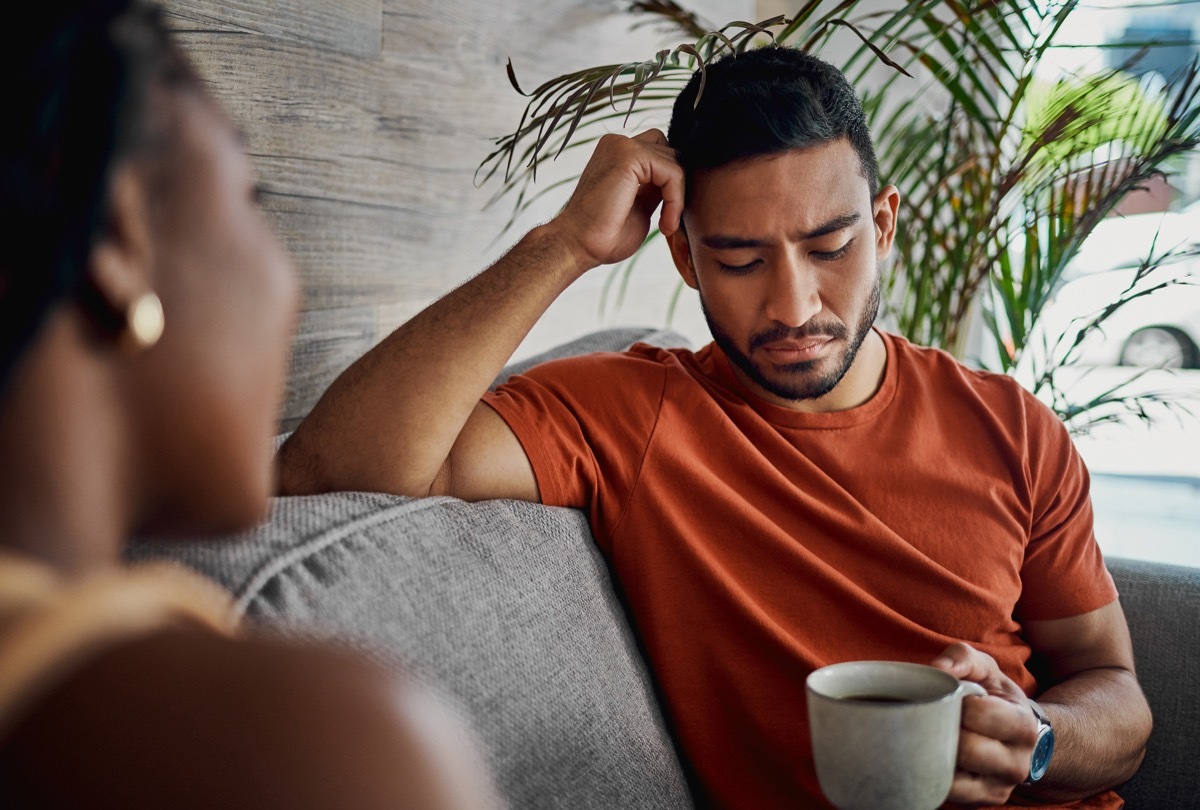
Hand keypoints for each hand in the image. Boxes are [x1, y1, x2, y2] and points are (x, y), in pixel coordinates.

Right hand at [549, 129, 684, 271]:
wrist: (578, 245)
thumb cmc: (603, 234)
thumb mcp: (640, 206)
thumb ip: (656, 189)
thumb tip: (679, 182)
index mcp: (617, 153)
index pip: (661, 154)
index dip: (670, 185)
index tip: (666, 219)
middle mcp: (618, 144)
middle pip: (671, 152)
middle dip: (676, 187)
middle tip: (669, 221)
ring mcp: (622, 146)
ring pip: (675, 161)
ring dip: (677, 196)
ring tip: (666, 225)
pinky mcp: (630, 156)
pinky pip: (673, 171)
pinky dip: (675, 199)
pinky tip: (664, 222)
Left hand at [931, 643, 1040, 806]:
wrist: (1015, 735)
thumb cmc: (993, 696)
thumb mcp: (985, 669)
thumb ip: (961, 658)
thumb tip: (935, 670)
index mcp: (1022, 725)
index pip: (978, 714)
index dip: (954, 701)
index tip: (947, 695)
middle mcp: (1016, 763)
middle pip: (966, 748)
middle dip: (942, 728)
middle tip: (931, 715)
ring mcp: (998, 788)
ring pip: (954, 776)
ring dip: (933, 753)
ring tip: (929, 734)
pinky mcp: (979, 802)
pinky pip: (945, 792)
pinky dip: (931, 773)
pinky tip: (929, 755)